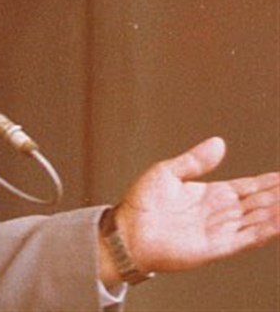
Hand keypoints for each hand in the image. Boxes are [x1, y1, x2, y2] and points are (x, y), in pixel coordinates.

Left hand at [114, 137, 278, 273]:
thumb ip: (195, 160)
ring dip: (275, 212)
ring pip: (257, 220)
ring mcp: (219, 230)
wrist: (126, 231)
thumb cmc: (141, 205)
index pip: (247, 187)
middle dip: (277, 196)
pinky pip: (245, 239)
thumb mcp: (168, 172)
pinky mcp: (214, 247)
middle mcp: (219, 212)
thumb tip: (219, 142)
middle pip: (257, 203)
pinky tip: (278, 222)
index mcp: (210, 194)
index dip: (267, 183)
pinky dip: (264, 231)